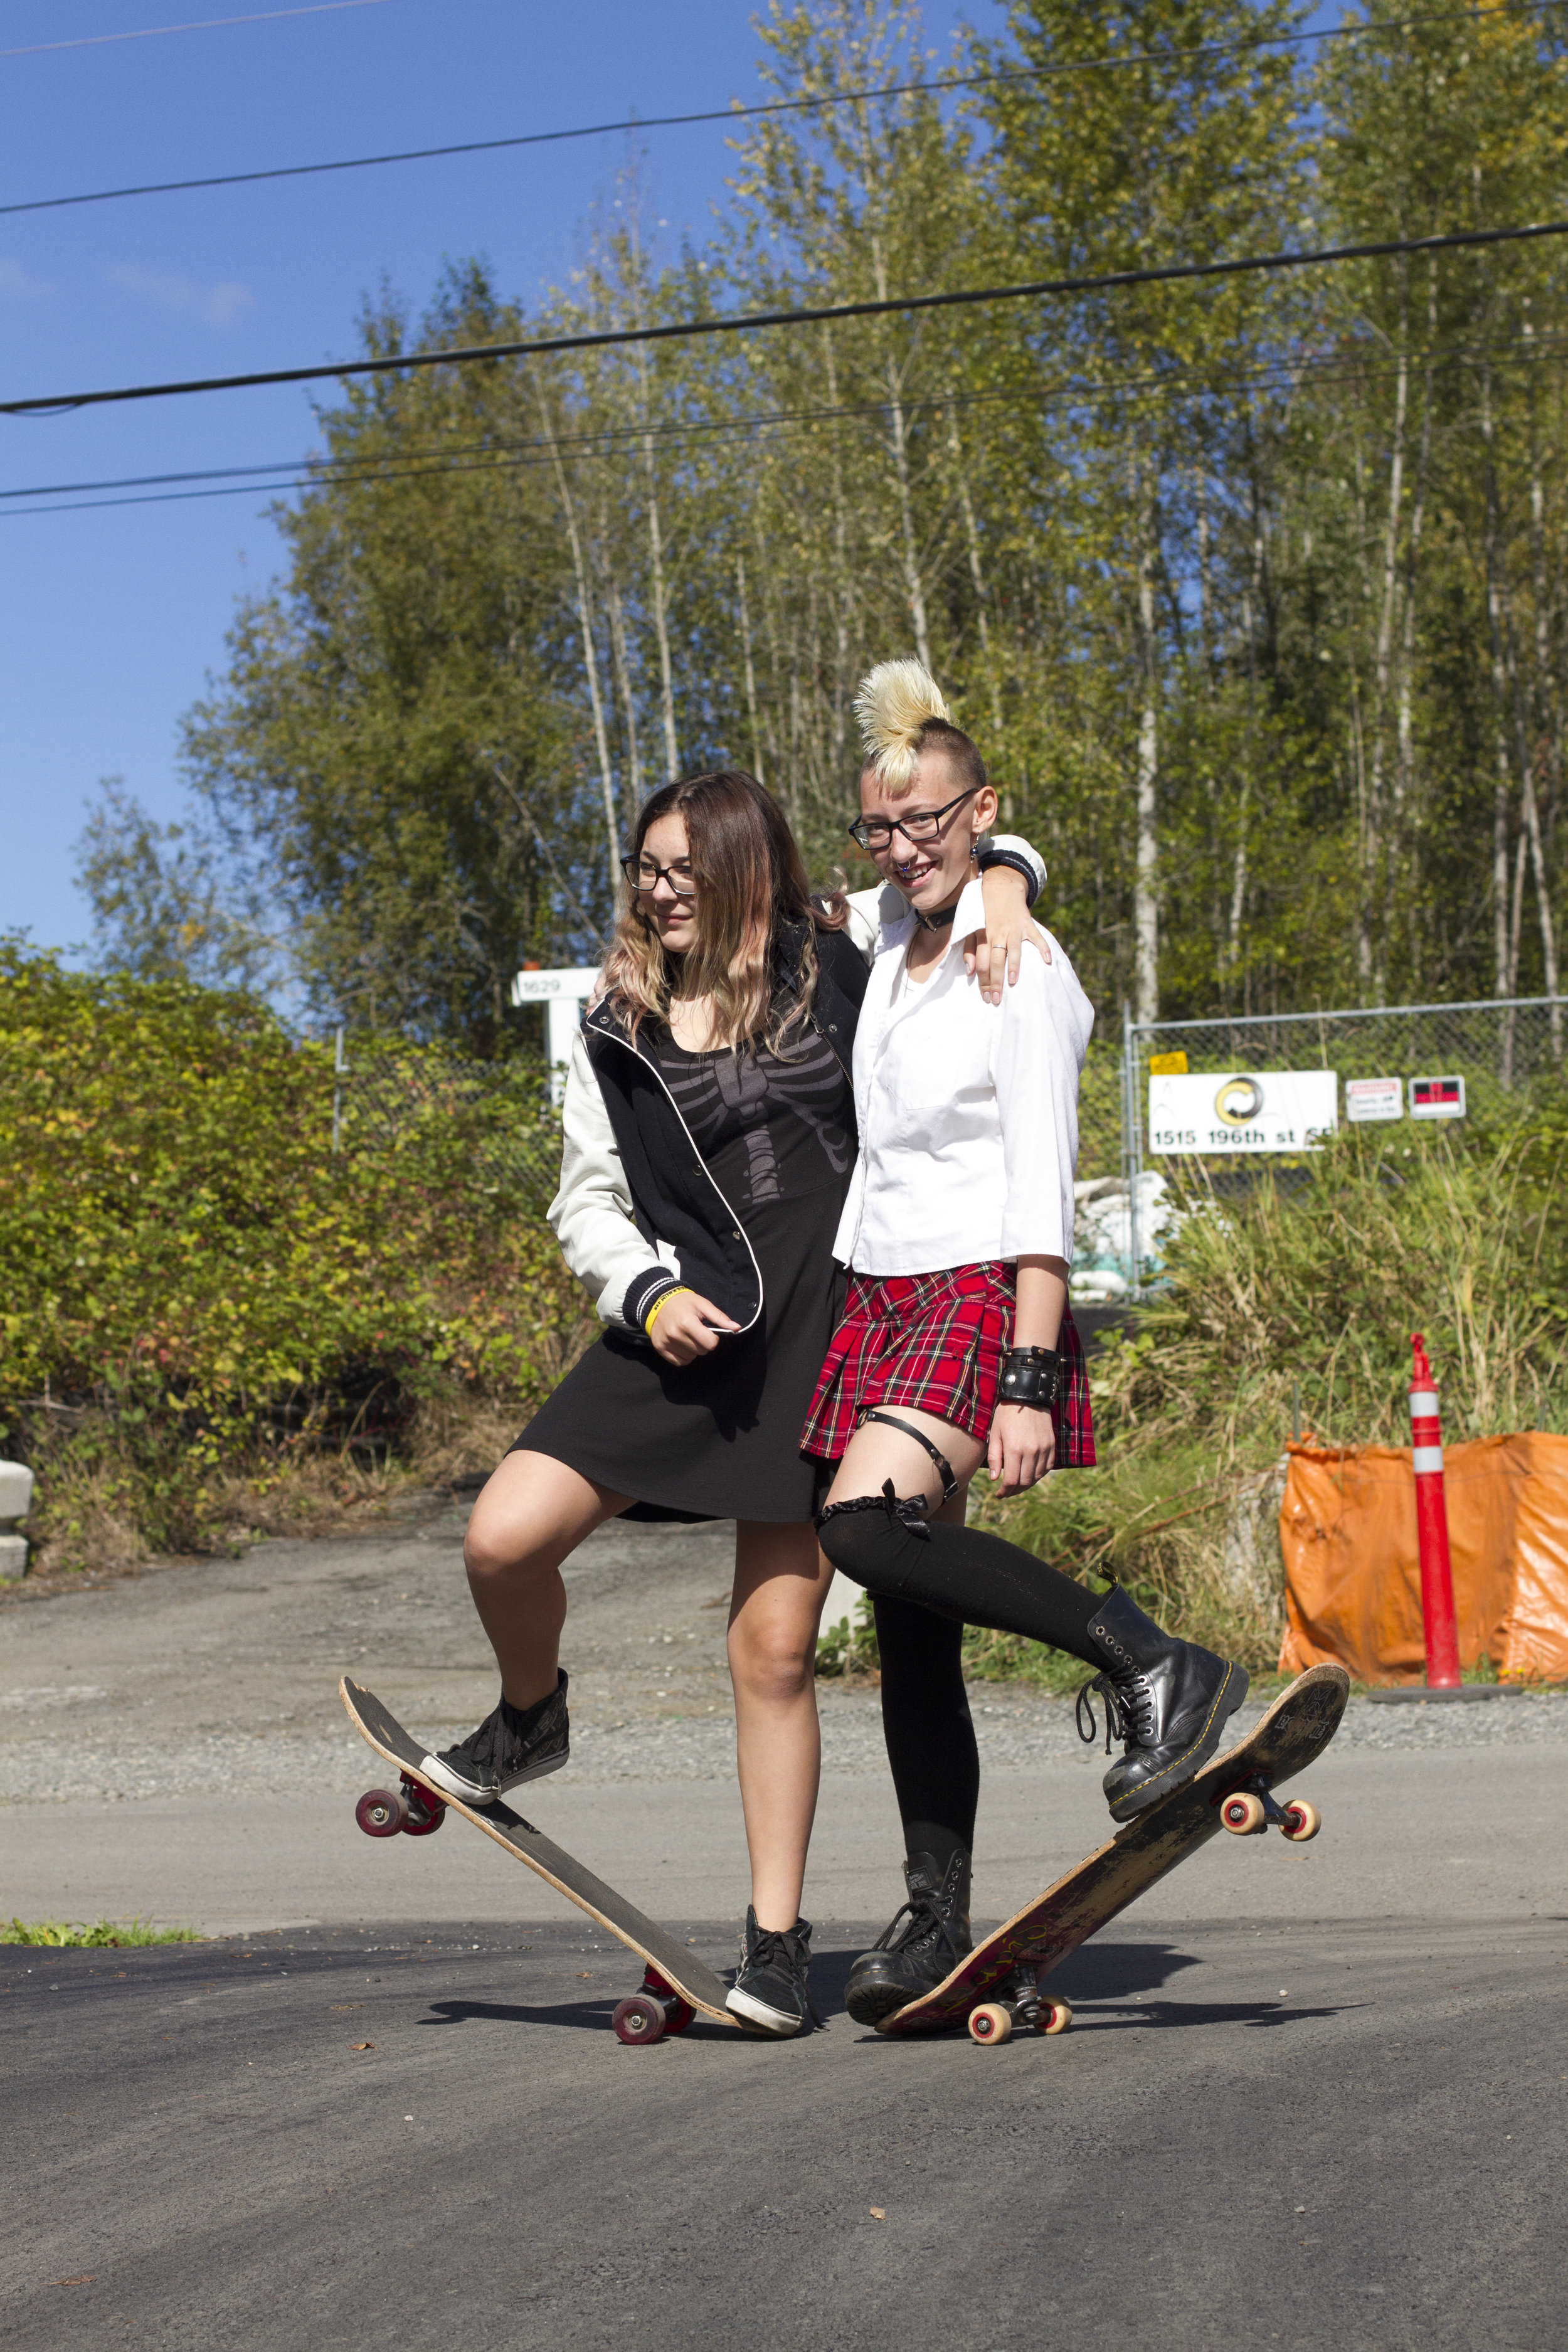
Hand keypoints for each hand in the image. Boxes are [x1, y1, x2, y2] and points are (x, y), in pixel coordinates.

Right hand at [649, 1290, 739, 1365]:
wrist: (657, 1301)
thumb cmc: (683, 1302)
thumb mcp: (702, 1304)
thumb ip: (720, 1317)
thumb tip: (736, 1328)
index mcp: (687, 1323)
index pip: (710, 1344)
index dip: (713, 1338)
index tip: (708, 1331)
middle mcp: (675, 1335)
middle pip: (701, 1351)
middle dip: (703, 1343)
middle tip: (697, 1332)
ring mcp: (667, 1343)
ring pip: (691, 1357)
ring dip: (693, 1349)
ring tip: (688, 1336)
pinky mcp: (660, 1348)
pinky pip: (679, 1362)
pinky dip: (684, 1356)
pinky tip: (682, 1344)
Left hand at [964, 868, 1051, 1004]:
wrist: (1001, 889)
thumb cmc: (984, 914)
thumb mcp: (972, 929)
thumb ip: (969, 950)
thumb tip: (969, 971)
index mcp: (983, 936)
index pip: (981, 963)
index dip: (983, 981)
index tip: (986, 997)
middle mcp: (998, 933)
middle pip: (995, 960)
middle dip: (995, 981)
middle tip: (996, 999)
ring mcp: (1014, 929)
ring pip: (1014, 949)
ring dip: (1014, 965)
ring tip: (1013, 981)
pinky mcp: (1028, 924)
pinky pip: (1037, 937)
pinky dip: (1043, 948)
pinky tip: (1047, 961)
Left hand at [986, 1403, 1055, 1495]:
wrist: (1027, 1397)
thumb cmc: (1006, 1414)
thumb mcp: (995, 1434)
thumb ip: (994, 1457)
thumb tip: (995, 1479)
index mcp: (1014, 1449)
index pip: (1011, 1480)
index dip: (1004, 1491)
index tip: (998, 1494)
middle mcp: (1031, 1451)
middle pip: (1025, 1482)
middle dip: (1014, 1491)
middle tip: (1006, 1492)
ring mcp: (1044, 1449)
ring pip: (1037, 1477)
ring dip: (1026, 1485)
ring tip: (1017, 1485)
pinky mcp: (1051, 1445)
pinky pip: (1048, 1468)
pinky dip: (1039, 1475)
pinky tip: (1030, 1475)